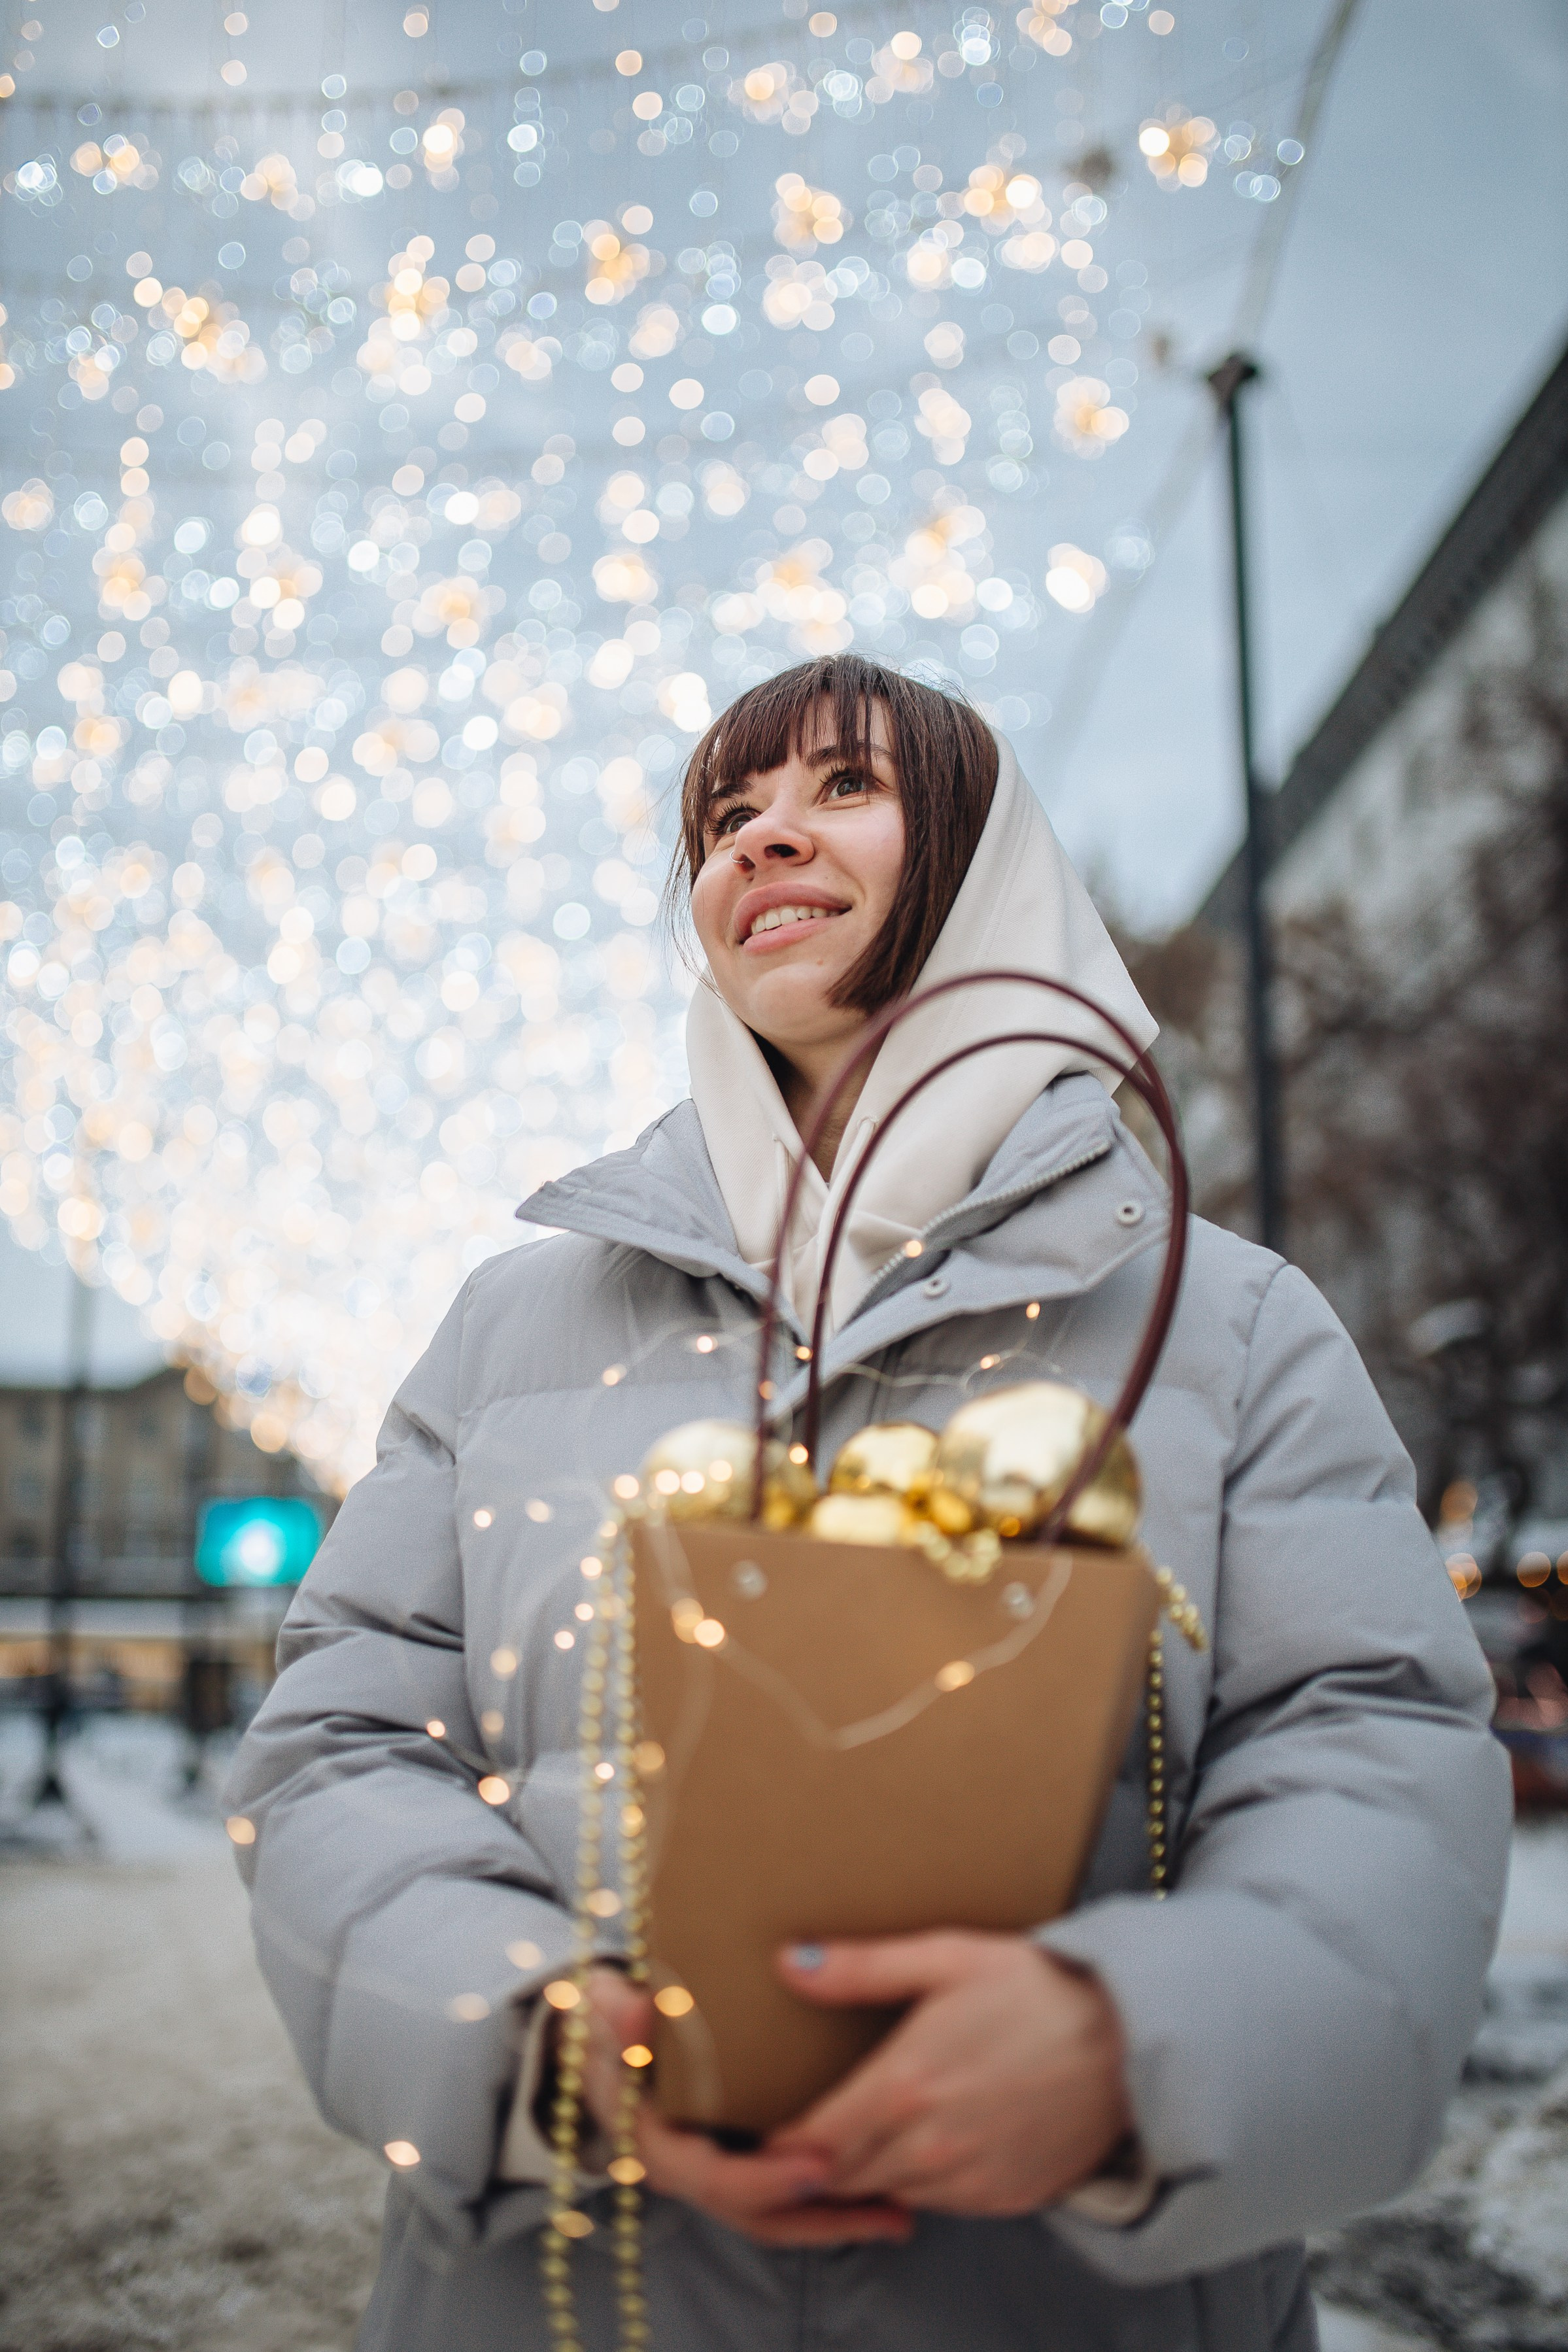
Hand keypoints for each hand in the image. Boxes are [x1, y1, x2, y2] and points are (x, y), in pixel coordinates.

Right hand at [576, 1968, 912, 2247]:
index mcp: (652, 2143)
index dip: (765, 2179)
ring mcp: (711, 2172)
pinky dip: (828, 2202)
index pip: (711, 2178)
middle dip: (820, 2213)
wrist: (597, 2034)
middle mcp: (684, 2172)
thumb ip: (617, 2016)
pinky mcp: (738, 2162)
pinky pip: (782, 2198)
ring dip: (836, 2219)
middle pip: (755, 2212)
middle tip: (883, 2201)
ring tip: (899, 2217)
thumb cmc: (603, 2018)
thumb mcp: (600, 2009)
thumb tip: (635, 2011)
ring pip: (775, 2216)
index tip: (818, 2164)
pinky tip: (882, 2200)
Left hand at [766, 1930, 1131, 2216]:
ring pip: (888, 2193)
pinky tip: (926, 2145)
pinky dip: (920, 2184)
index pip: (813, 2141)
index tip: (769, 2126)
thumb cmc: (1036, 1986)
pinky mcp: (1004, 2199)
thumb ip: (861, 1967)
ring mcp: (969, 2181)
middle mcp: (929, 2147)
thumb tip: (787, 1963)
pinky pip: (939, 2205)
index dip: (783, 2142)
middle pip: (842, 2176)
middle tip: (807, 2133)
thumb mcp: (947, 1956)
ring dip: (868, 2172)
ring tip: (862, 2137)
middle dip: (817, 2161)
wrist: (1130, 2039)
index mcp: (904, 2087)